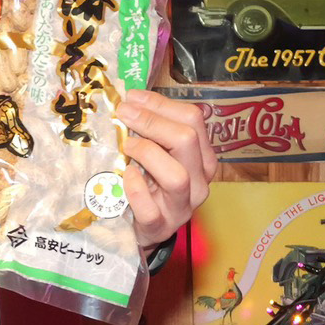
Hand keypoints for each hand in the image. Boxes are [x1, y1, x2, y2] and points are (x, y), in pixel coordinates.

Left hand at [117, 88, 217, 249]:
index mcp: (201, 156)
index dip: (160, 103)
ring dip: (147, 153)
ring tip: (127, 146)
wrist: (146, 227)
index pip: (193, 119)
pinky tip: (125, 176)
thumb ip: (151, 128)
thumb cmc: (151, 182)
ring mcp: (182, 206)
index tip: (131, 97)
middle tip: (123, 114)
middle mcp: (199, 180)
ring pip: (176, 175)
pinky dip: (135, 189)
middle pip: (187, 140)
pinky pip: (150, 209)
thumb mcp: (157, 152)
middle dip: (151, 121)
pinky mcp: (160, 226)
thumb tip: (129, 97)